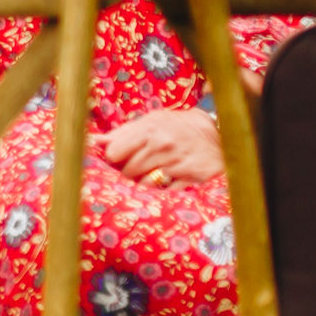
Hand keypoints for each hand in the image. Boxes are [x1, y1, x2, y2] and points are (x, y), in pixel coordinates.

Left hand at [93, 109, 221, 184]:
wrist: (221, 134)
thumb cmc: (179, 127)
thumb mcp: (153, 122)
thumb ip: (124, 133)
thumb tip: (95, 141)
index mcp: (149, 129)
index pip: (114, 152)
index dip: (114, 159)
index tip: (119, 160)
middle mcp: (162, 146)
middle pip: (128, 171)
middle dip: (128, 174)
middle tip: (138, 170)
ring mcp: (176, 163)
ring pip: (144, 185)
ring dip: (144, 185)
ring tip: (152, 177)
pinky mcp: (190, 179)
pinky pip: (165, 194)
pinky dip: (162, 193)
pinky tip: (166, 185)